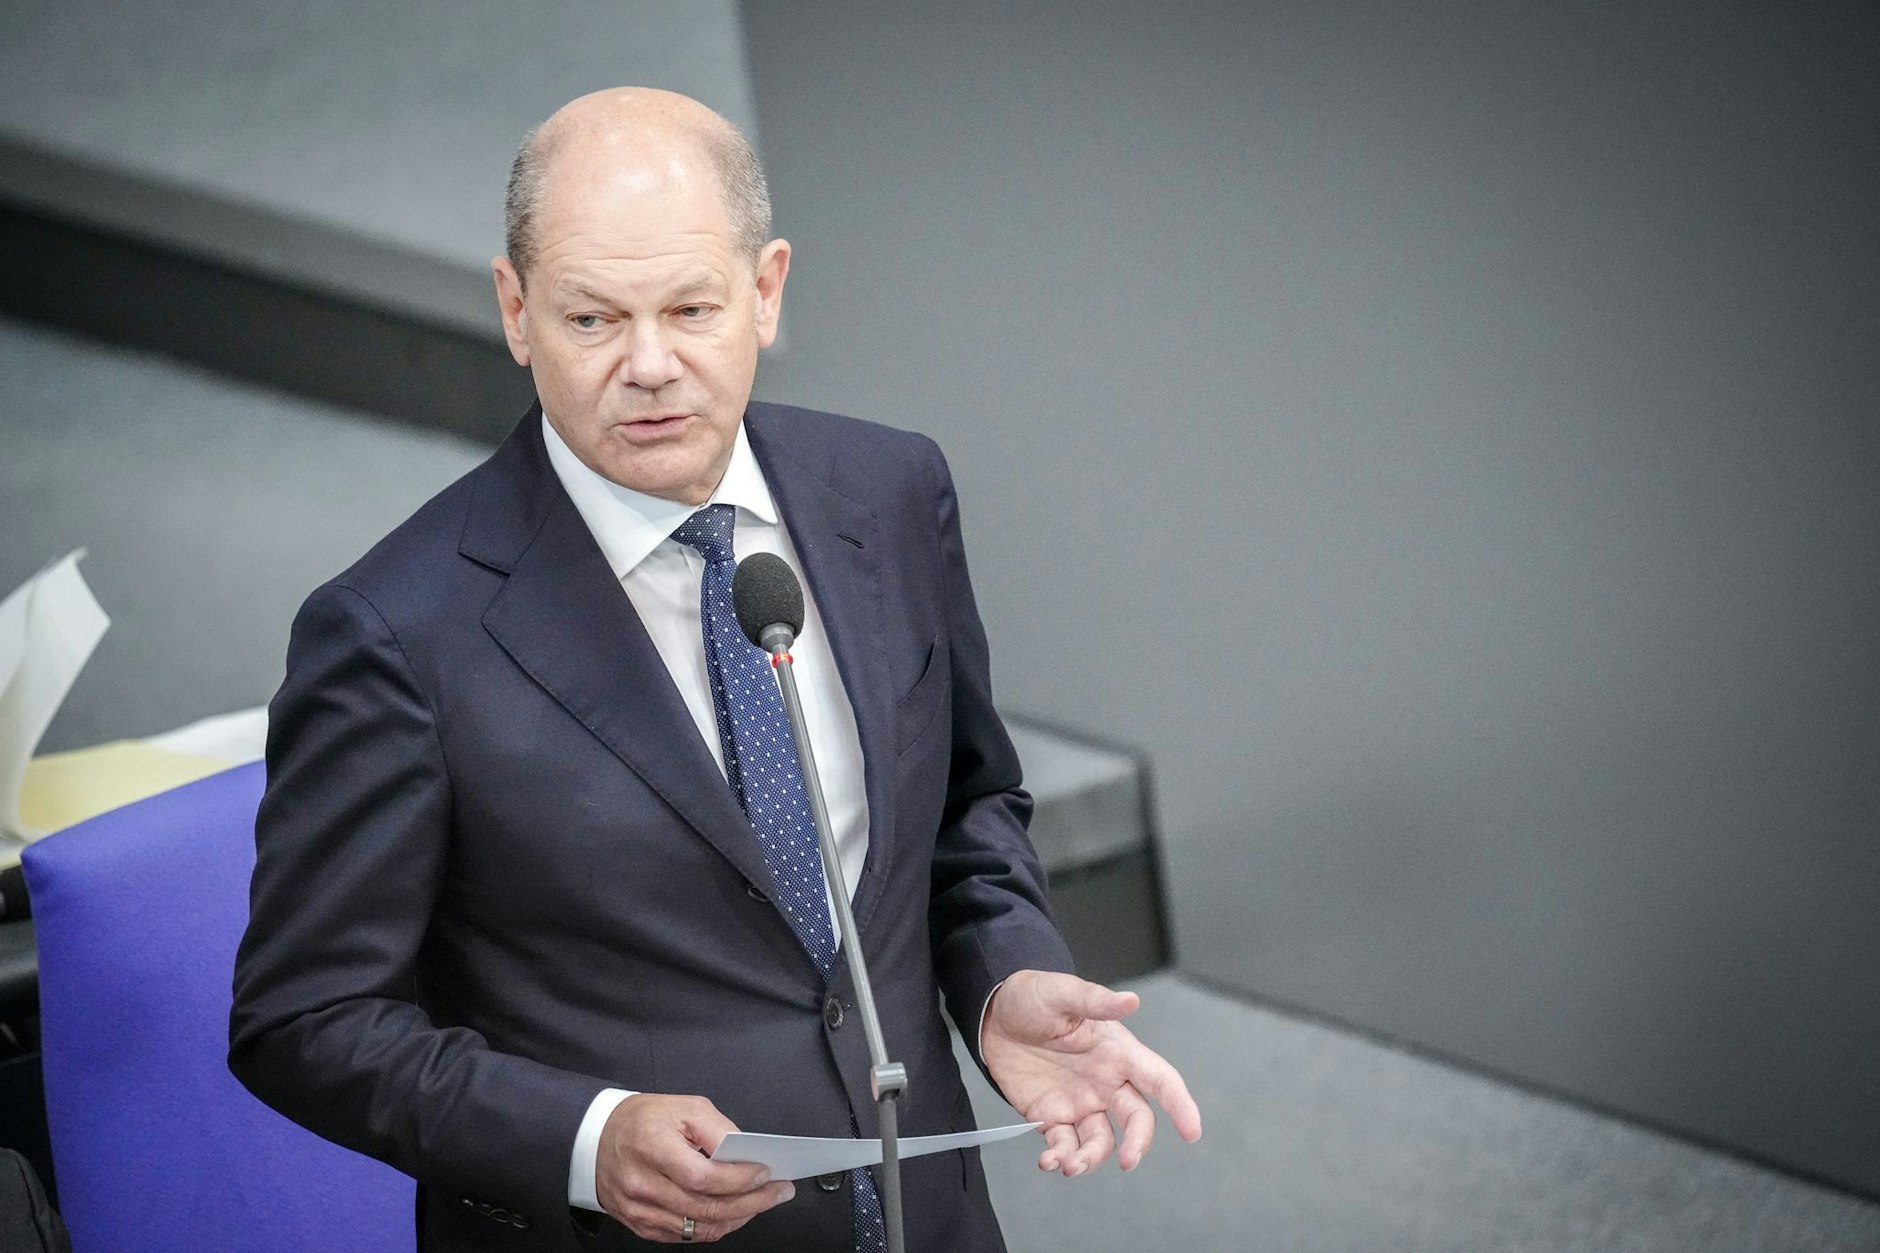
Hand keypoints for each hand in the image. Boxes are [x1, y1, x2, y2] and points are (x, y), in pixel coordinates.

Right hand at [595, 1094, 795, 1242]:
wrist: (596, 1139)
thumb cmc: (642, 1120)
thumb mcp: (684, 1107)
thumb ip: (718, 1130)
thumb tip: (747, 1153)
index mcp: (653, 1147)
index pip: (702, 1176)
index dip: (740, 1179)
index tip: (767, 1172)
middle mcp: (643, 1184)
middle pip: (706, 1207)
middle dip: (752, 1202)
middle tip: (778, 1192)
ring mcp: (640, 1210)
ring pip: (699, 1227)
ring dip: (739, 1217)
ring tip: (762, 1202)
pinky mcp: (641, 1225)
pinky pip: (686, 1235)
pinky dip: (716, 1226)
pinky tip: (734, 1212)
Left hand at [981, 970, 1202, 1177]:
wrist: (991, 1014)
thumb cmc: (1033, 997)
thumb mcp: (1062, 993)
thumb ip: (1095, 1001)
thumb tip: (1131, 1000)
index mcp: (1117, 1052)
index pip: (1159, 1080)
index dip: (1180, 1105)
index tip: (1192, 1132)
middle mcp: (1106, 1082)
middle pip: (1136, 1120)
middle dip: (1137, 1144)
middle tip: (1127, 1161)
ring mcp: (1079, 1102)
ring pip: (1100, 1141)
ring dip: (1090, 1159)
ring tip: (1069, 1165)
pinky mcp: (1051, 1116)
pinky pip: (1064, 1145)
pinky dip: (1059, 1158)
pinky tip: (1048, 1161)